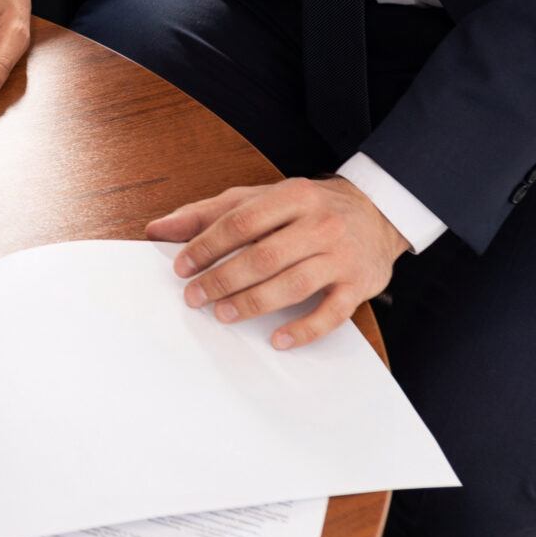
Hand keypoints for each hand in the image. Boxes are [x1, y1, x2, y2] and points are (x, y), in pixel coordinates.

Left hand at [151, 176, 409, 350]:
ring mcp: (342, 256)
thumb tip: (158, 229)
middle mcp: (321, 224)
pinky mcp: (360, 286)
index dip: (208, 244)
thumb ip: (210, 212)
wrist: (378, 213)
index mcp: (293, 196)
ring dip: (254, 302)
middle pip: (265, 255)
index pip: (243, 220)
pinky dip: (304, 329)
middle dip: (224, 278)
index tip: (182, 266)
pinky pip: (332, 314)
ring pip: (294, 284)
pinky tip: (278, 340)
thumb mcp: (262, 198)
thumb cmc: (308, 208)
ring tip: (223, 314)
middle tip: (195, 297)